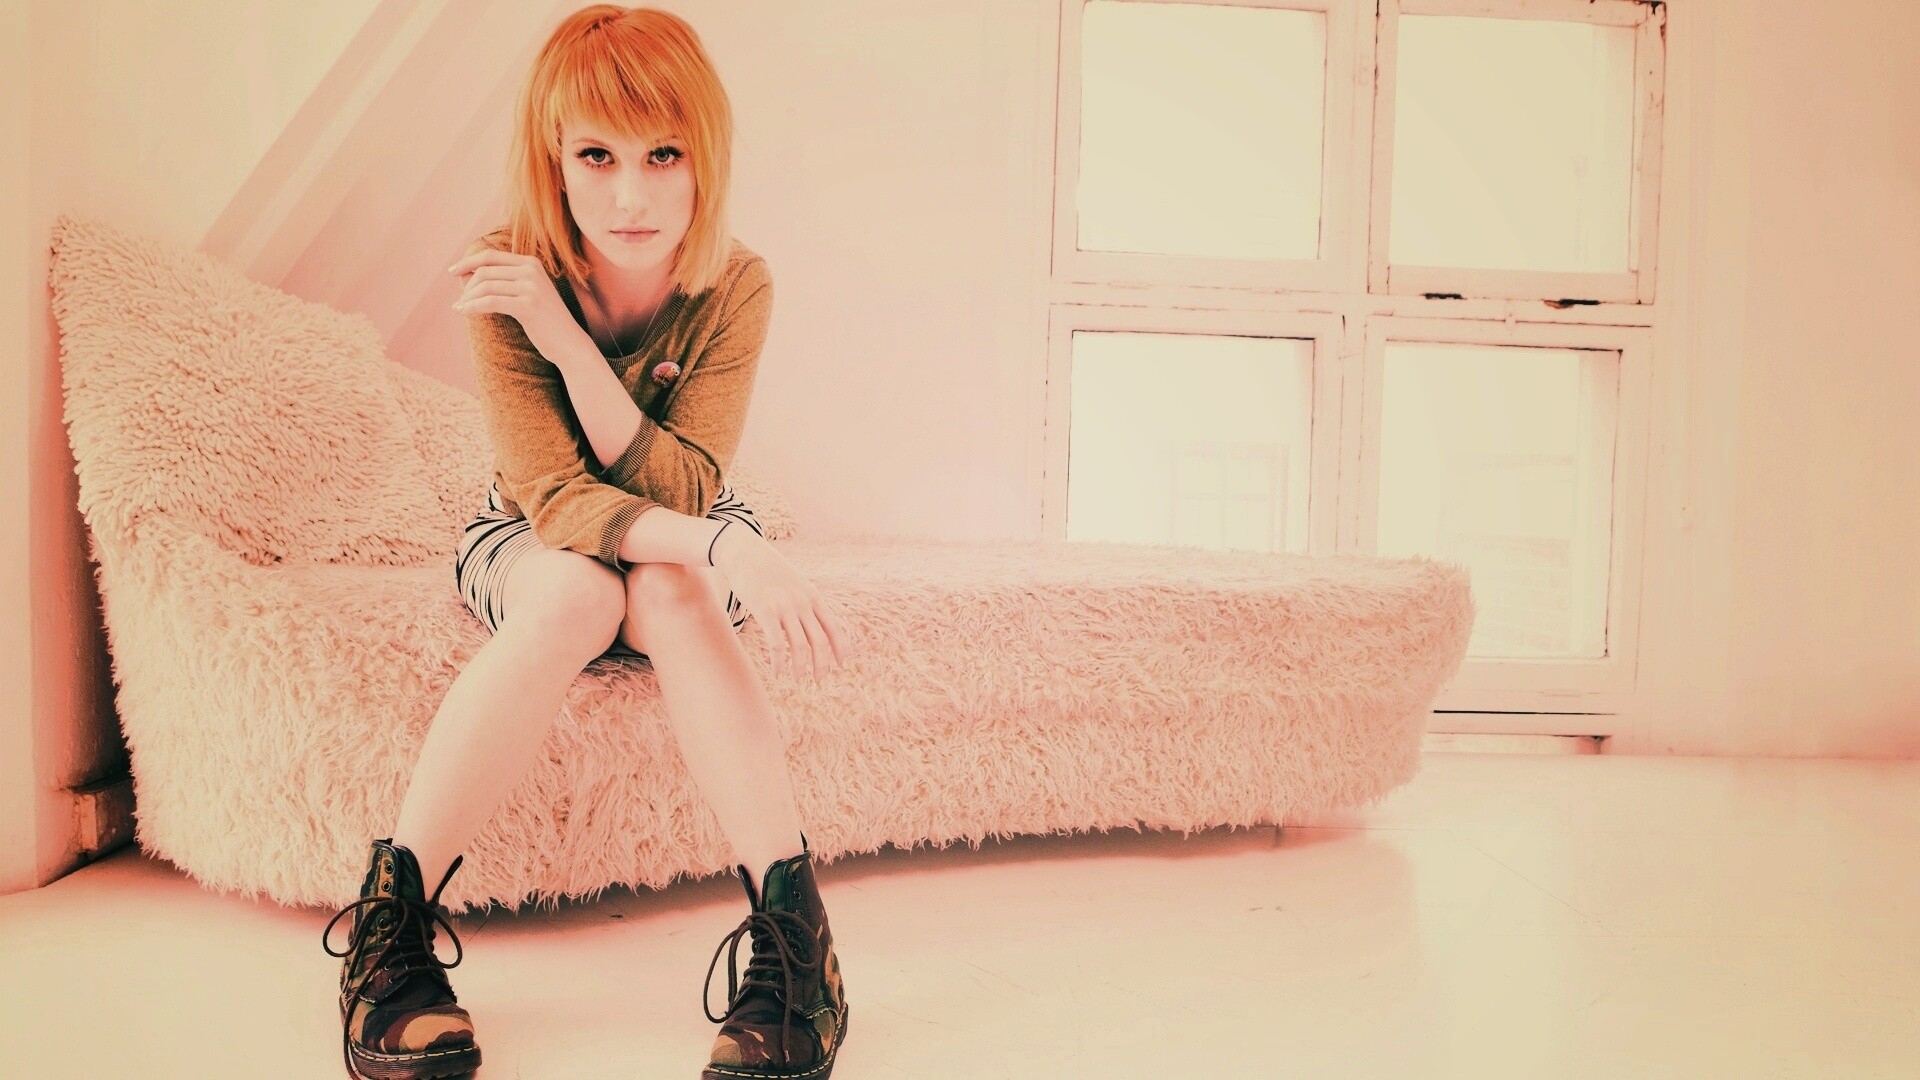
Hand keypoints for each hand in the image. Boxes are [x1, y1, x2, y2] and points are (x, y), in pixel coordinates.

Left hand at [448, 249, 591, 365]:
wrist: (570, 343)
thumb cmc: (544, 321)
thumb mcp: (527, 293)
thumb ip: (505, 281)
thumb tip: (466, 275)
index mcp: (531, 263)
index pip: (490, 256)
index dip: (467, 262)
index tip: (453, 272)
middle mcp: (531, 270)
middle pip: (485, 271)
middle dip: (467, 286)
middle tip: (460, 301)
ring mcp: (531, 287)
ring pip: (485, 286)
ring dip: (468, 298)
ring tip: (460, 308)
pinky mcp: (528, 305)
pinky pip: (490, 302)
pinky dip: (473, 307)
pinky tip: (465, 313)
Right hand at [709, 522, 855, 683]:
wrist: (745, 553)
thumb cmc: (769, 571)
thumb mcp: (795, 584)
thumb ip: (805, 602)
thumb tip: (812, 622)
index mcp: (813, 597)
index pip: (835, 627)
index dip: (841, 648)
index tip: (843, 665)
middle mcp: (802, 603)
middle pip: (820, 641)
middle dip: (822, 665)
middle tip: (819, 681)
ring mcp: (784, 607)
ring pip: (800, 646)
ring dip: (801, 668)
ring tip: (798, 681)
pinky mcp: (764, 612)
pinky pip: (776, 644)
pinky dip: (779, 663)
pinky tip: (777, 673)